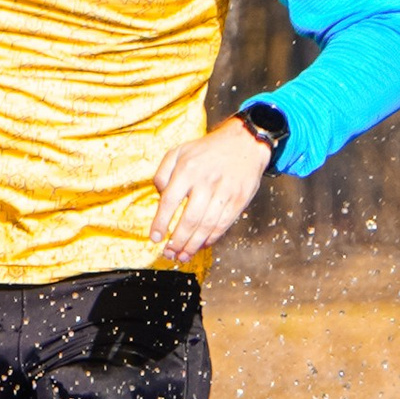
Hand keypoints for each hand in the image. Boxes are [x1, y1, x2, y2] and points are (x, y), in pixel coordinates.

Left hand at [151, 116, 273, 263]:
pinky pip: (222, 225)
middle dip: (177, 241)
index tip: (155, 238)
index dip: (160, 223)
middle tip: (168, 253)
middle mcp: (206, 181)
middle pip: (189, 219)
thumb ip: (163, 173)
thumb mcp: (179, 151)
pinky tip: (201, 246)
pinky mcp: (239, 200)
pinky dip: (211, 239)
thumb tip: (159, 196)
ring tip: (182, 256)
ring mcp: (224, 192)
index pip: (169, 201)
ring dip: (192, 245)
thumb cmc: (207, 150)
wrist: (244, 142)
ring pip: (206, 226)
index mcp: (187, 169)